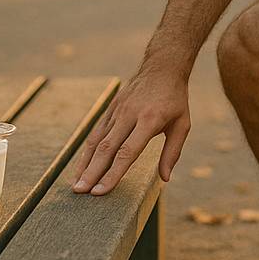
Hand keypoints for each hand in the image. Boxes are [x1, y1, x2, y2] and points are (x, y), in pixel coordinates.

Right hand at [72, 63, 190, 195]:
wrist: (161, 67)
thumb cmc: (175, 99)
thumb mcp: (182, 124)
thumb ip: (172, 152)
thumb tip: (165, 178)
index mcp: (149, 120)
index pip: (127, 152)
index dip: (113, 173)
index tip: (100, 191)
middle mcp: (129, 115)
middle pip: (107, 148)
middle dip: (92, 172)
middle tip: (80, 192)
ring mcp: (117, 111)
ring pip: (97, 140)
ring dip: (85, 164)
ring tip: (76, 184)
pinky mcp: (111, 109)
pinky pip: (97, 132)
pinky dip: (87, 151)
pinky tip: (82, 166)